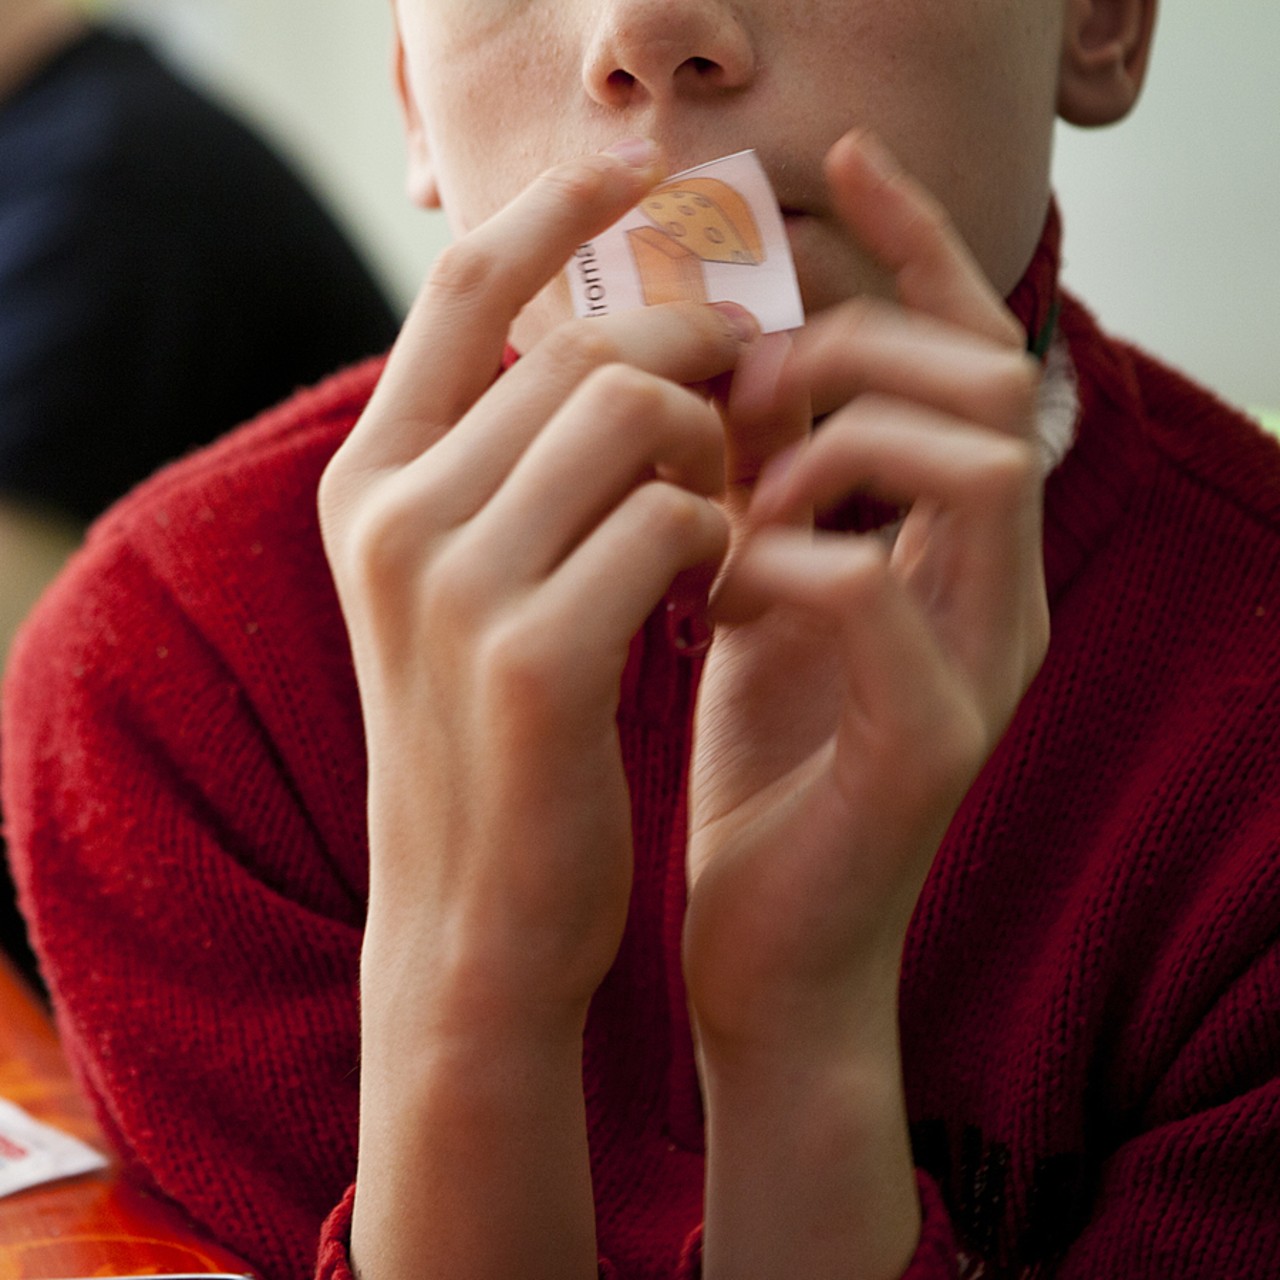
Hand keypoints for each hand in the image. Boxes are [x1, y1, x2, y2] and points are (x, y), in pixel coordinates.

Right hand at [317, 142, 756, 1278]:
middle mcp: (390, 514)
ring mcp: (453, 584)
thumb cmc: (495, 737)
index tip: (638, 171)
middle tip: (745, 400)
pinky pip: (675, 516)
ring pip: (633, 415)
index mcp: (368, 481)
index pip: (463, 291)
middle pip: (581, 348)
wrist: (478, 914)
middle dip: (690, 358)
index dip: (556, 212)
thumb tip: (613, 345)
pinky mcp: (535, 658)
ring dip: (709, 447)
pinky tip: (718, 577)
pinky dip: (720, 530)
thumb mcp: (465, 583)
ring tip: (721, 507)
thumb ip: (506, 461)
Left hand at [685, 130, 1049, 1278]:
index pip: (967, 351)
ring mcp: (978, 663)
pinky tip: (711, 591)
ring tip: (724, 500)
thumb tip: (706, 369)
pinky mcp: (931, 741)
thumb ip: (761, 486)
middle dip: (847, 348)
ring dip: (820, 447)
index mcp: (953, 545)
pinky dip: (780, 557)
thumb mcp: (754, 592)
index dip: (914, 246)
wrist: (767, 946)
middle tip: (739, 385)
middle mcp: (994, 589)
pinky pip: (874, 588)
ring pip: (956, 462)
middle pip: (977, 378)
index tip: (833, 167)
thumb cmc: (756, 760)